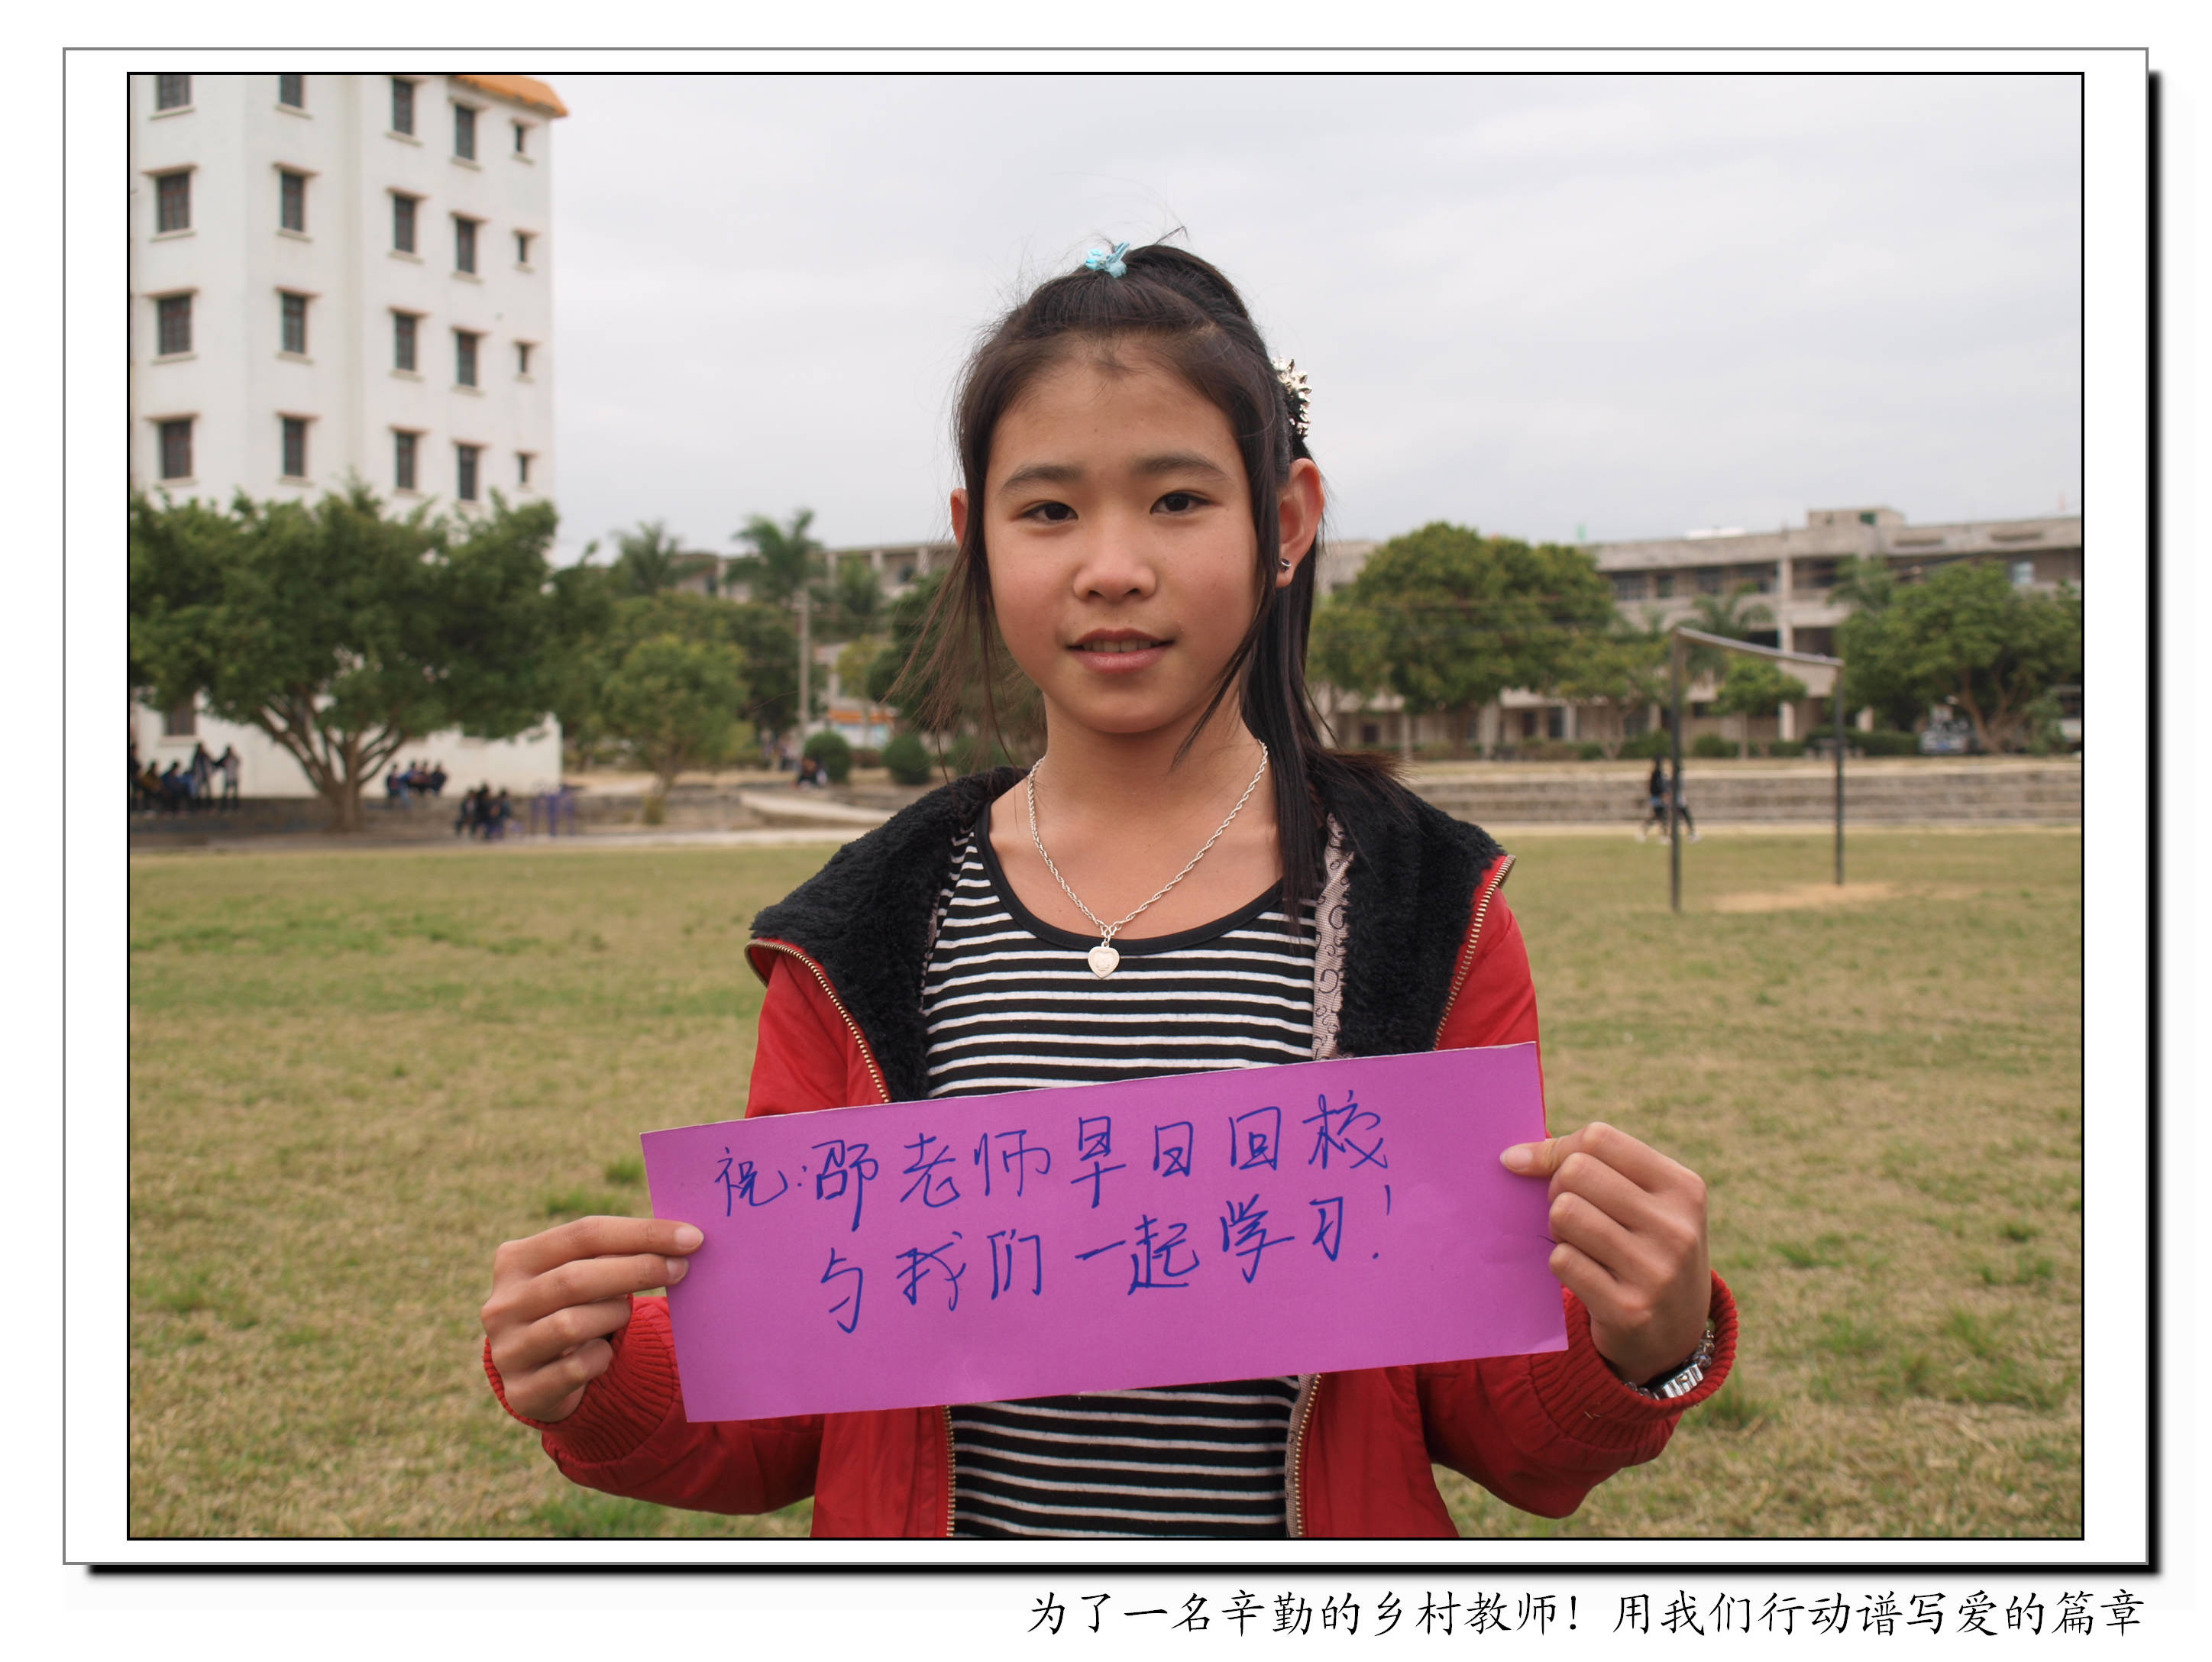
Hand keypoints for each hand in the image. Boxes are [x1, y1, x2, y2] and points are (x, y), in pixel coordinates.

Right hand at [482, 1215, 702, 1422]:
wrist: (540, 1374)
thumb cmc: (575, 1307)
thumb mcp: (583, 1272)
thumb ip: (615, 1252)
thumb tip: (681, 1238)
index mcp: (516, 1259)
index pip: (584, 1233)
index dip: (641, 1233)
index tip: (691, 1237)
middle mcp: (503, 1303)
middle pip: (577, 1277)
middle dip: (639, 1270)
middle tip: (682, 1268)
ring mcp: (507, 1349)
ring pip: (573, 1324)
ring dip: (614, 1315)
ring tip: (625, 1315)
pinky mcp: (521, 1390)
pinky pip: (576, 1368)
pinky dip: (601, 1358)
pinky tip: (602, 1353)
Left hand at [1500, 1122, 1710, 1385]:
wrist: (1676, 1336)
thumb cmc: (1644, 1248)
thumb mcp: (1644, 1202)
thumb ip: (1592, 1166)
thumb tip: (1513, 1157)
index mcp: (1684, 1188)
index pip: (1599, 1139)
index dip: (1557, 1150)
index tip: (1537, 1167)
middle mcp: (1676, 1227)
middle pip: (1576, 1172)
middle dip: (1557, 1190)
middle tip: (1570, 1214)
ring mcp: (1656, 1271)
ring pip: (1565, 1213)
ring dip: (1557, 1228)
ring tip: (1578, 1243)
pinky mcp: (1628, 1310)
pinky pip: (1562, 1260)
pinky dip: (1561, 1263)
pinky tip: (1584, 1275)